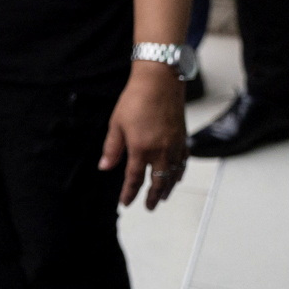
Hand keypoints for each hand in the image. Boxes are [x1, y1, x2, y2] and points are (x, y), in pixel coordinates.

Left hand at [100, 64, 187, 209]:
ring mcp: (175, 146)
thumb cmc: (136, 100)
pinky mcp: (183, 138)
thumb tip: (104, 167)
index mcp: (141, 149)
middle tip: (148, 207)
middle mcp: (160, 152)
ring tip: (162, 197)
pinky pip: (183, 162)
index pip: (134, 179)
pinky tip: (177, 177)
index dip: (129, 193)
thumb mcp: (116, 124)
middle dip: (152, 196)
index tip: (126, 203)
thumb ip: (112, 149)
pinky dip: (180, 173)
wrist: (159, 82)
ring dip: (167, 188)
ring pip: (173, 175)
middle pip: (158, 182)